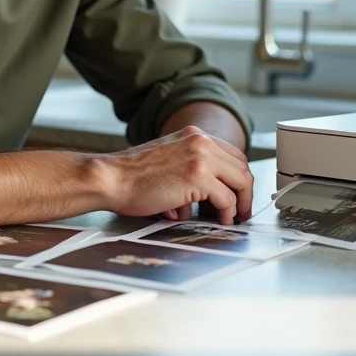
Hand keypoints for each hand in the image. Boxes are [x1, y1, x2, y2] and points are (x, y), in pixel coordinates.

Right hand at [98, 126, 253, 224]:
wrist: (111, 178)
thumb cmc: (131, 176)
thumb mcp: (168, 159)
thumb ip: (190, 166)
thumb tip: (211, 193)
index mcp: (193, 135)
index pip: (231, 154)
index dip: (237, 177)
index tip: (237, 194)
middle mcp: (201, 142)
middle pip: (241, 166)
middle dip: (244, 191)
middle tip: (240, 210)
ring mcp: (201, 158)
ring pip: (241, 181)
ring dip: (239, 204)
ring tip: (232, 218)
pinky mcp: (199, 178)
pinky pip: (227, 199)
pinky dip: (228, 213)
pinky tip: (221, 221)